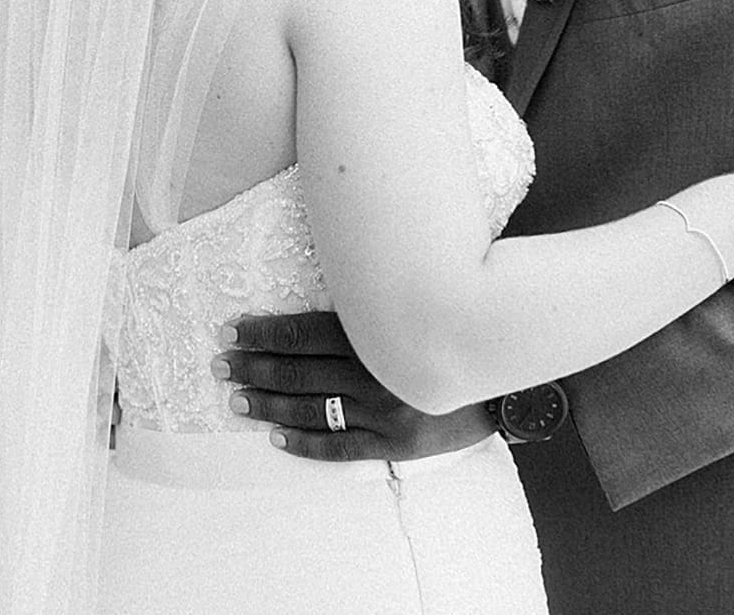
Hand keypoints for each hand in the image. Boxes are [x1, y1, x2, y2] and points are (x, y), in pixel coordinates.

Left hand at [217, 311, 496, 461]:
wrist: (512, 381)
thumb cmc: (459, 329)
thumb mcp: (416, 305)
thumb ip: (372, 301)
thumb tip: (326, 286)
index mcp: (380, 332)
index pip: (305, 332)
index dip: (264, 331)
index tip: (232, 330)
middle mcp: (378, 372)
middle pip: (300, 370)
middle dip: (254, 366)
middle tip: (220, 365)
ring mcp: (386, 412)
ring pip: (311, 409)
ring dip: (268, 404)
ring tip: (236, 400)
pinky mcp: (397, 445)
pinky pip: (340, 448)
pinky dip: (305, 444)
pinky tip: (276, 438)